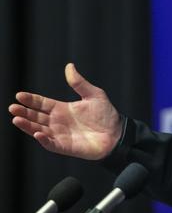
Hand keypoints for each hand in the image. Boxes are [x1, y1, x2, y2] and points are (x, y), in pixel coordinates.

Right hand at [8, 63, 122, 159]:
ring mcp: (61, 134)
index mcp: (63, 109)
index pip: (42, 103)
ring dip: (28, 125)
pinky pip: (51, 144)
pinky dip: (44, 139)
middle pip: (36, 116)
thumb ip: (79, 83)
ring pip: (39, 130)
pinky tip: (37, 133)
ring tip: (17, 119)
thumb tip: (69, 66)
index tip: (19, 95)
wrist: (117, 133)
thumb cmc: (106, 115)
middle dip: (24, 112)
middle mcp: (58, 122)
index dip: (31, 100)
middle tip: (13, 108)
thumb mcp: (94, 94)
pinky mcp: (66, 146)